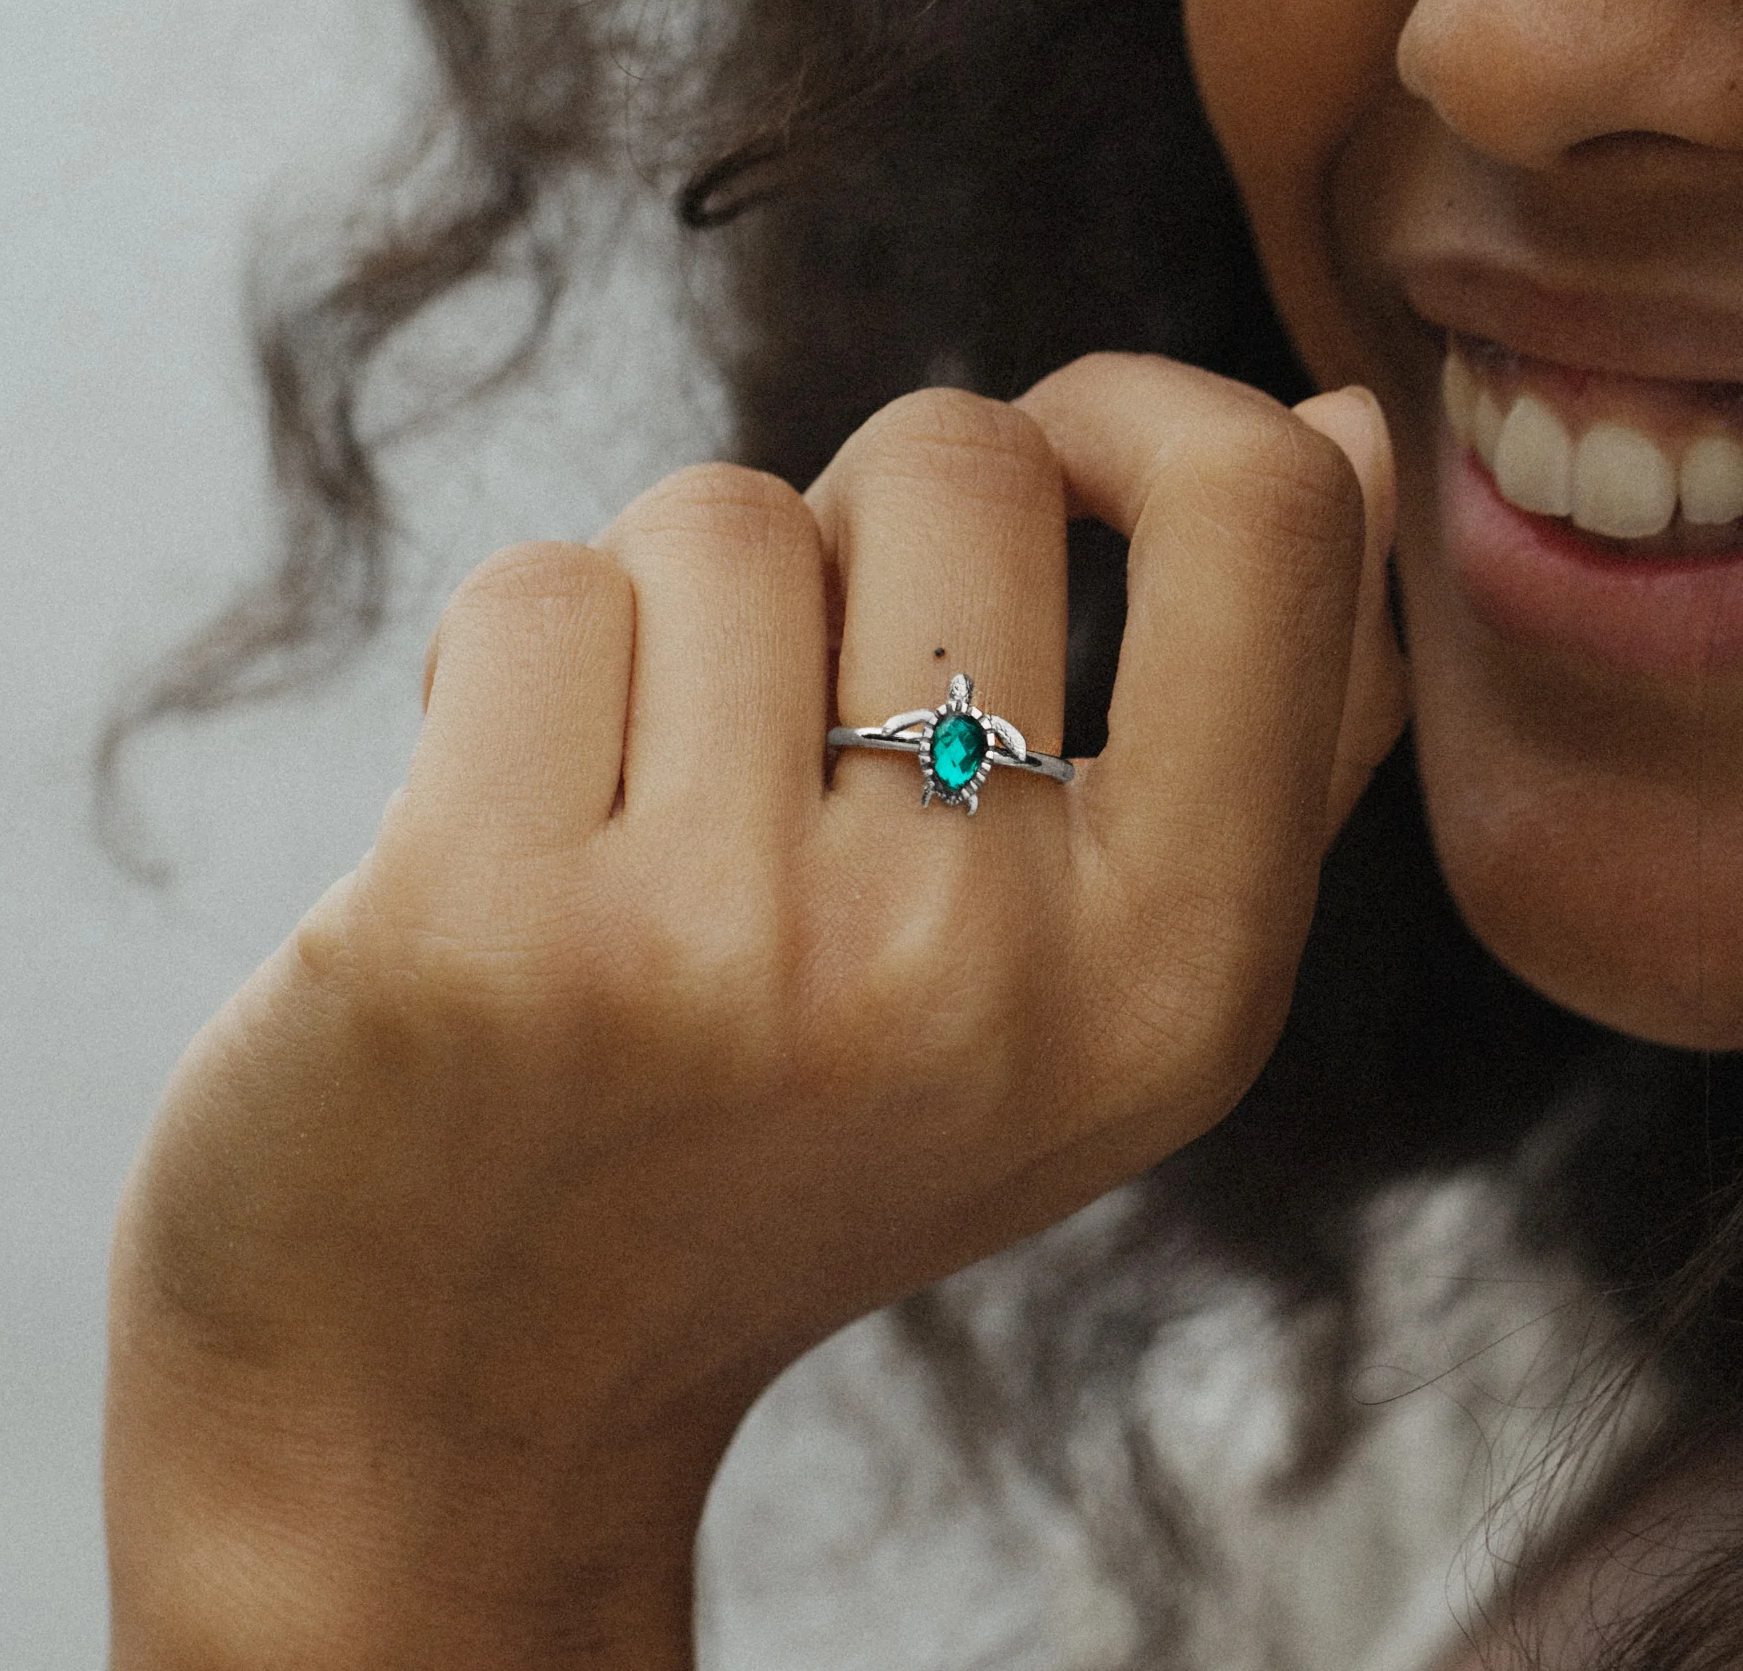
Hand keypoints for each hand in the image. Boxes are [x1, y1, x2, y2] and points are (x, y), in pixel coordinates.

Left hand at [104, 354, 1402, 1668]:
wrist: (469, 1389)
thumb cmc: (781, 1149)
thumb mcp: (1085, 1002)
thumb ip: (1265, 726)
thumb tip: (1341, 421)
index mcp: (1173, 979)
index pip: (1267, 517)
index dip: (1140, 420)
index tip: (1043, 474)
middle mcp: (970, 966)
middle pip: (952, 461)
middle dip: (849, 537)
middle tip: (781, 724)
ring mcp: (720, 947)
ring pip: (721, 516)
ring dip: (667, 623)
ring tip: (634, 814)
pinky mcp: (479, 924)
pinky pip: (533, 590)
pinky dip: (506, 668)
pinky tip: (496, 834)